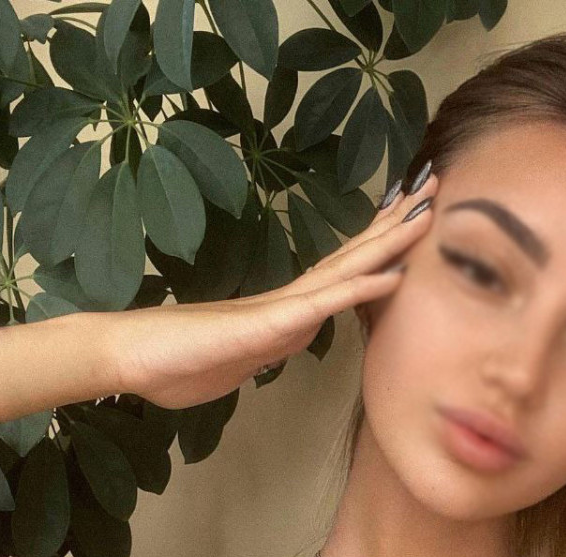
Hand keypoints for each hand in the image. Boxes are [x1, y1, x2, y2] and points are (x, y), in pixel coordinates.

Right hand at [106, 173, 438, 408]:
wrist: (132, 359)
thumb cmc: (180, 361)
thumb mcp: (241, 359)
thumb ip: (268, 346)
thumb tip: (289, 339)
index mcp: (284, 312)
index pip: (341, 273)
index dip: (378, 247)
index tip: (410, 221)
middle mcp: (288, 302)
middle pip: (351, 257)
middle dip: (394, 226)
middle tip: (432, 186)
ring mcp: (279, 310)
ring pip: (345, 271)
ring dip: (388, 243)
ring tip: (425, 211)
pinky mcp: (268, 326)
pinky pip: (322, 306)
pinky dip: (360, 290)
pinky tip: (393, 276)